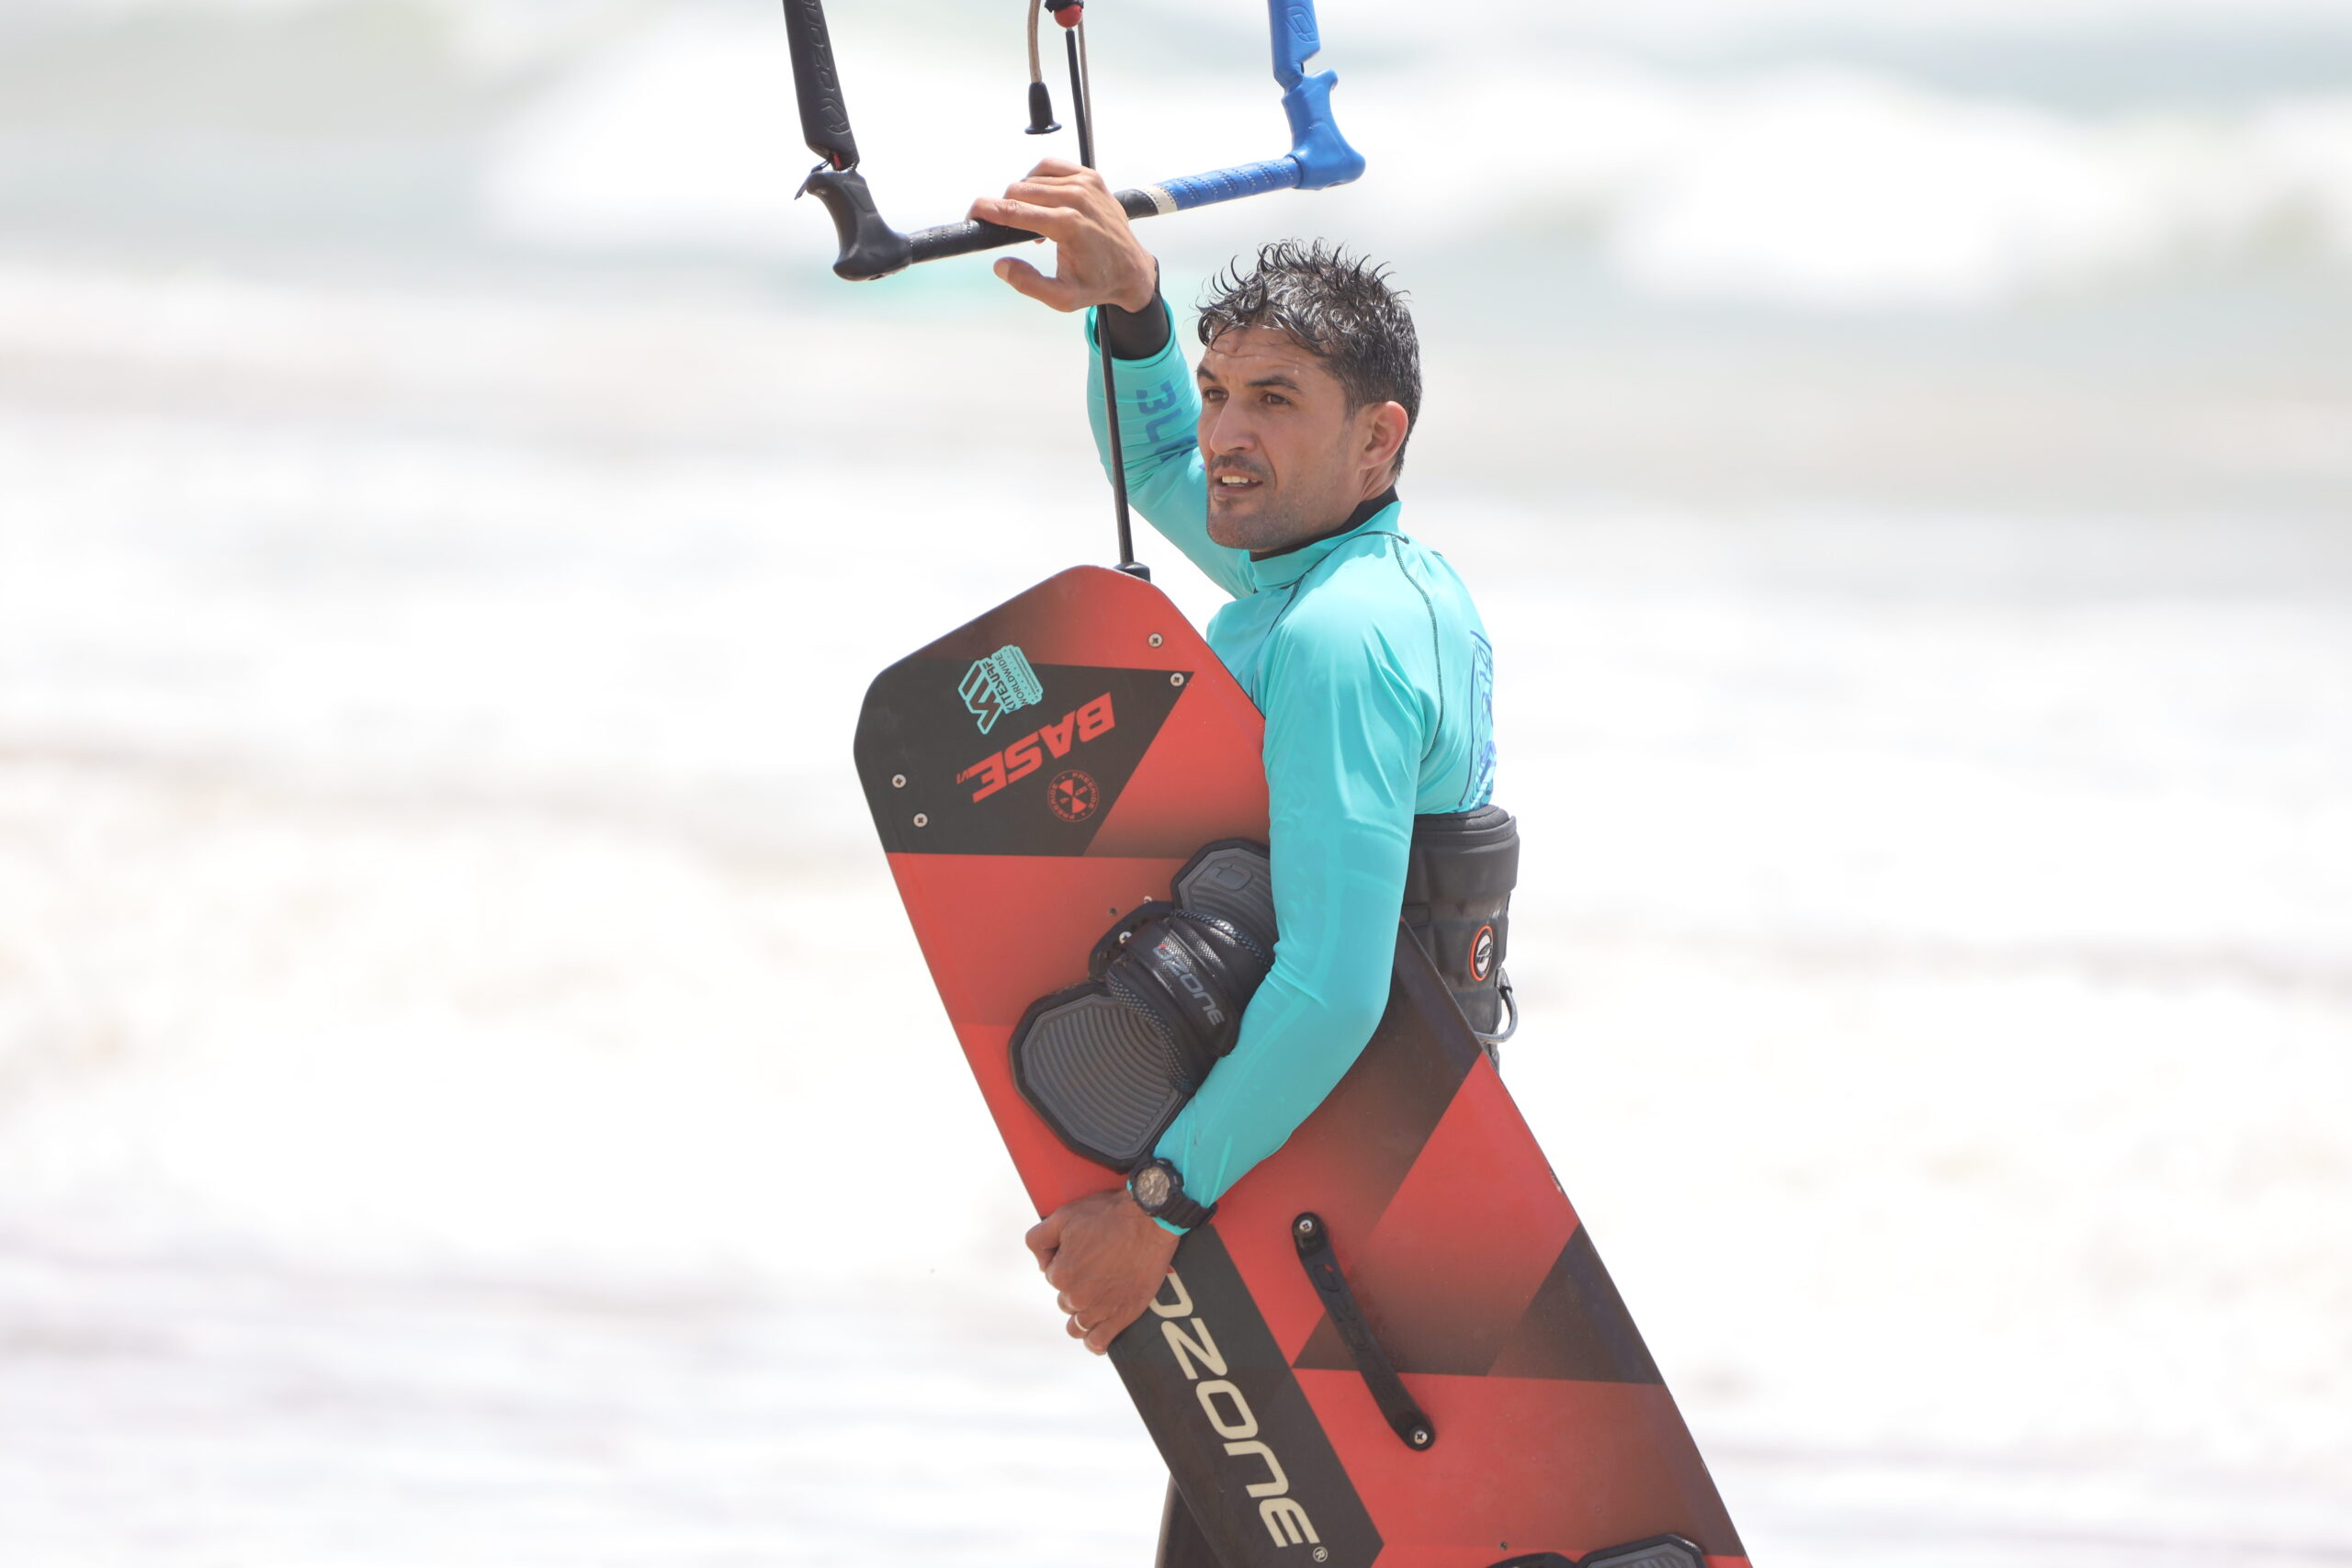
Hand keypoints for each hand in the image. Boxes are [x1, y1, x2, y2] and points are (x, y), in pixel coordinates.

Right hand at [969, 159, 1158, 314]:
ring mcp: (1085, 184)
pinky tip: (1042, 200)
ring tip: (1033, 222)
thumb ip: (1027, 283)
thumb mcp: (1061, 298)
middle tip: (1010, 231)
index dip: (985, 210)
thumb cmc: (1097, 283)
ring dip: (1023, 198)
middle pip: (1017, 191)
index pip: (1013, 209)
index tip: (973, 215)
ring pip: (1031, 178)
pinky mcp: (1090, 176)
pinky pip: (1049, 167)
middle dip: (1004, 208)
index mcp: (1067, 225)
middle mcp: (1076, 198)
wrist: (1131, 269)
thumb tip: (1000, 264)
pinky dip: (1038, 180)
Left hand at [1025, 1186, 1181, 1353]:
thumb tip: (1042, 1264)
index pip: (1053, 1276)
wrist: (1149, 1220)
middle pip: (1066, 1301)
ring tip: (1095, 1300)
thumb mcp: (1062, 1216)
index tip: (1082, 1253)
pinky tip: (1096, 1335)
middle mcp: (1077, 1297)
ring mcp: (1100, 1310)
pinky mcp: (1122, 1316)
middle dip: (1076, 1287)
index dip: (1066, 1262)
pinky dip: (1094, 1342)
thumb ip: (1038, 1239)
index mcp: (1060, 1274)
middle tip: (1095, 1269)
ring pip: (1078, 1325)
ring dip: (1083, 1314)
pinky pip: (1099, 1342)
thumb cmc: (1108, 1216)